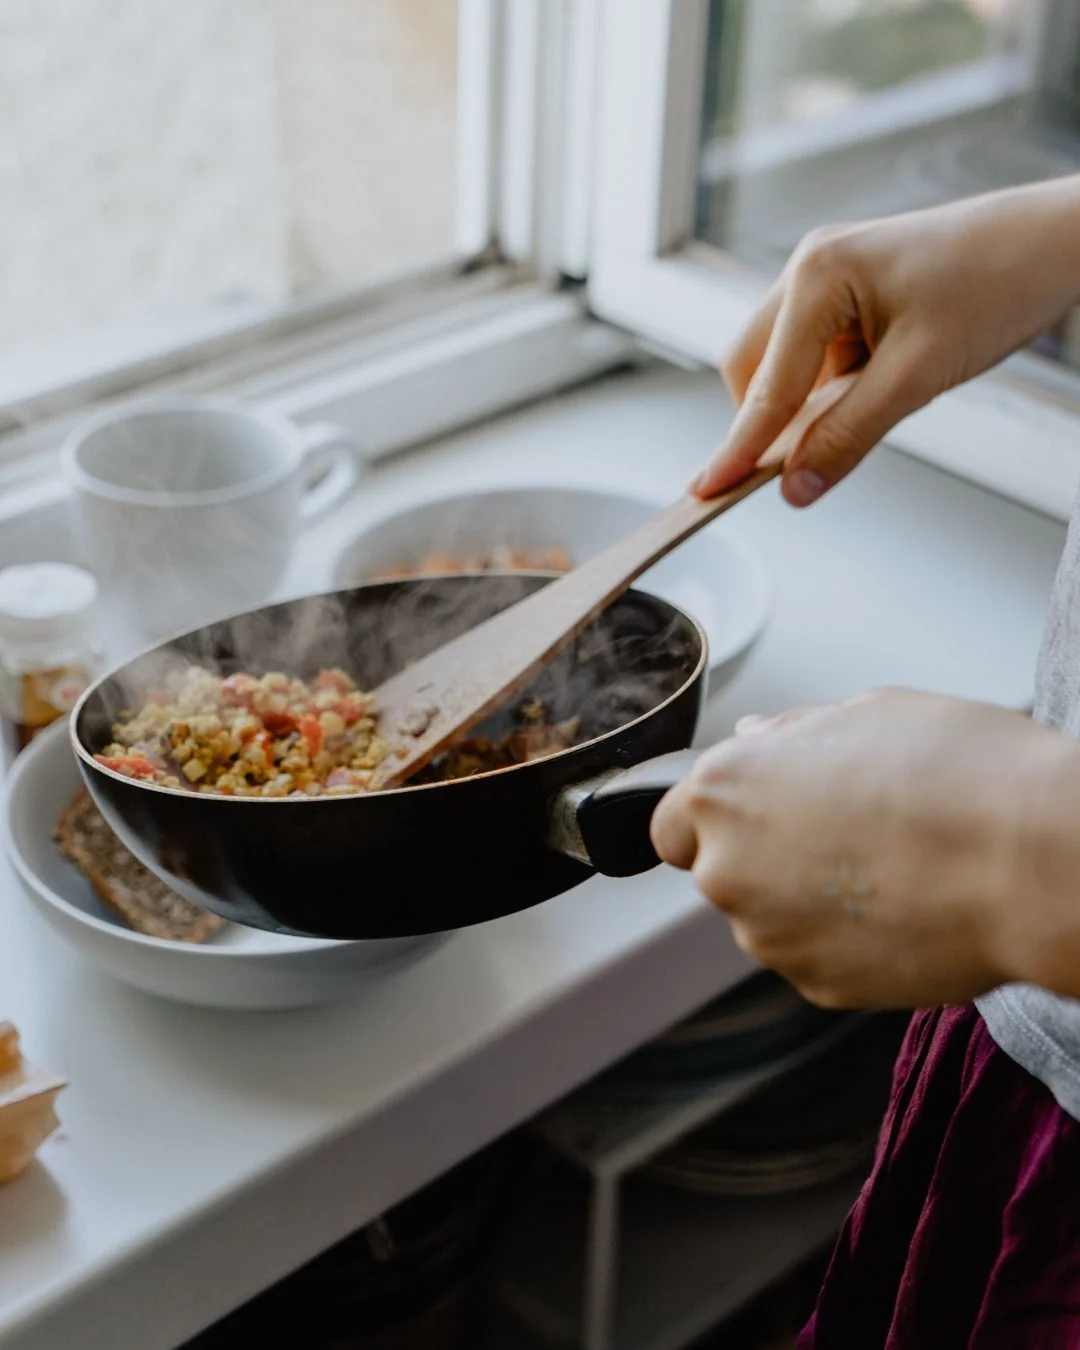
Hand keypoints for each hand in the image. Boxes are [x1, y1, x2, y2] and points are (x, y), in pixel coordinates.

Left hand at [650, 690, 1074, 1008]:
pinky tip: (904, 907)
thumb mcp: (868, 713)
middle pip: (721, 871)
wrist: (1029, 861)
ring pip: (769, 919)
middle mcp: (727, 869)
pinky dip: (846, 941)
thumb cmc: (958, 773)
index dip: (712, 818)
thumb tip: (759, 740)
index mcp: (725, 790)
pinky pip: (816, 958)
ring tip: (889, 868)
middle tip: (846, 832)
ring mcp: (769, 937)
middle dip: (766, 856)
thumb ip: (793, 735)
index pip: (670, 823)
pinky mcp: (817, 986)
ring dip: (806, 901)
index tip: (754, 813)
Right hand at [694, 176, 1079, 507]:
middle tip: (792, 468)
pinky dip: (830, 387)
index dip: (739, 447)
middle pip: (750, 368)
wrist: (1057, 241)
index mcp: (817, 274)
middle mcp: (810, 267)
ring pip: (780, 363)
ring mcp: (827, 276)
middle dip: (767, 420)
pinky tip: (876, 388)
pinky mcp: (849, 291)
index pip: (764, 386)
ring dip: (805, 403)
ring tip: (869, 408)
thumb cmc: (999, 281)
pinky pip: (814, 353)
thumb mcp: (919, 376)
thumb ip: (849, 435)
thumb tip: (797, 484)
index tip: (707, 490)